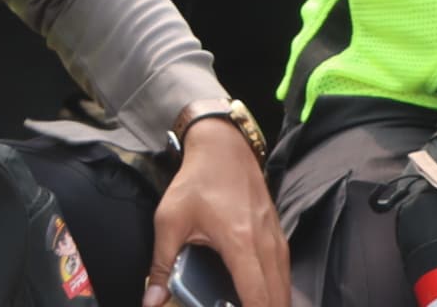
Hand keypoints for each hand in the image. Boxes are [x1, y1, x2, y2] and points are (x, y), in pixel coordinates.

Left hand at [145, 116, 285, 306]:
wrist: (223, 145)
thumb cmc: (197, 179)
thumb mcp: (169, 220)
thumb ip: (161, 265)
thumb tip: (151, 300)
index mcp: (240, 242)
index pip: (257, 296)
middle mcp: (265, 242)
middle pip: (277, 295)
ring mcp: (275, 236)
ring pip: (285, 284)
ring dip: (275, 302)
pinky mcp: (277, 232)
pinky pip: (284, 270)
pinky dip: (278, 289)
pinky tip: (266, 298)